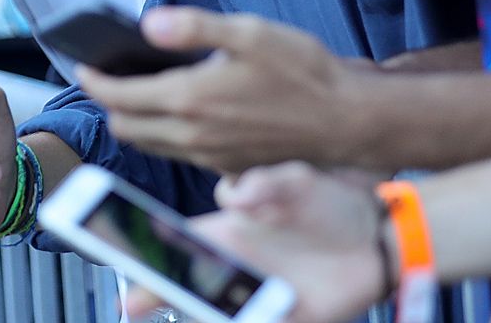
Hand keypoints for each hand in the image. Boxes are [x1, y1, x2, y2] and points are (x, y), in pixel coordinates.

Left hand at [75, 6, 367, 174]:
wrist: (348, 121)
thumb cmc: (303, 72)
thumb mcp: (249, 32)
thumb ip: (193, 28)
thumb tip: (147, 24)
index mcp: (190, 99)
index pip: (119, 98)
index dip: (95, 81)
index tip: (85, 65)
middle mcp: (192, 136)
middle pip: (126, 128)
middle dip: (110, 104)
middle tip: (111, 78)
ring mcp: (209, 157)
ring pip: (150, 146)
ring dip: (135, 123)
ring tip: (139, 93)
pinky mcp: (227, 168)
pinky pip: (179, 155)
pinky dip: (165, 136)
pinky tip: (181, 112)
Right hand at [124, 162, 386, 322]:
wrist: (377, 237)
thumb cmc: (331, 203)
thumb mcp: (296, 182)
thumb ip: (266, 186)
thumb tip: (239, 198)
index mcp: (228, 232)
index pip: (176, 240)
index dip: (143, 243)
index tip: (114, 244)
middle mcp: (235, 267)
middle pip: (184, 284)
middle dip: (154, 293)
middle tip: (131, 303)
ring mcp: (257, 295)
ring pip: (212, 310)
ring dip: (194, 312)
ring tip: (176, 313)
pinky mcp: (285, 317)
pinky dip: (236, 322)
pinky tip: (218, 320)